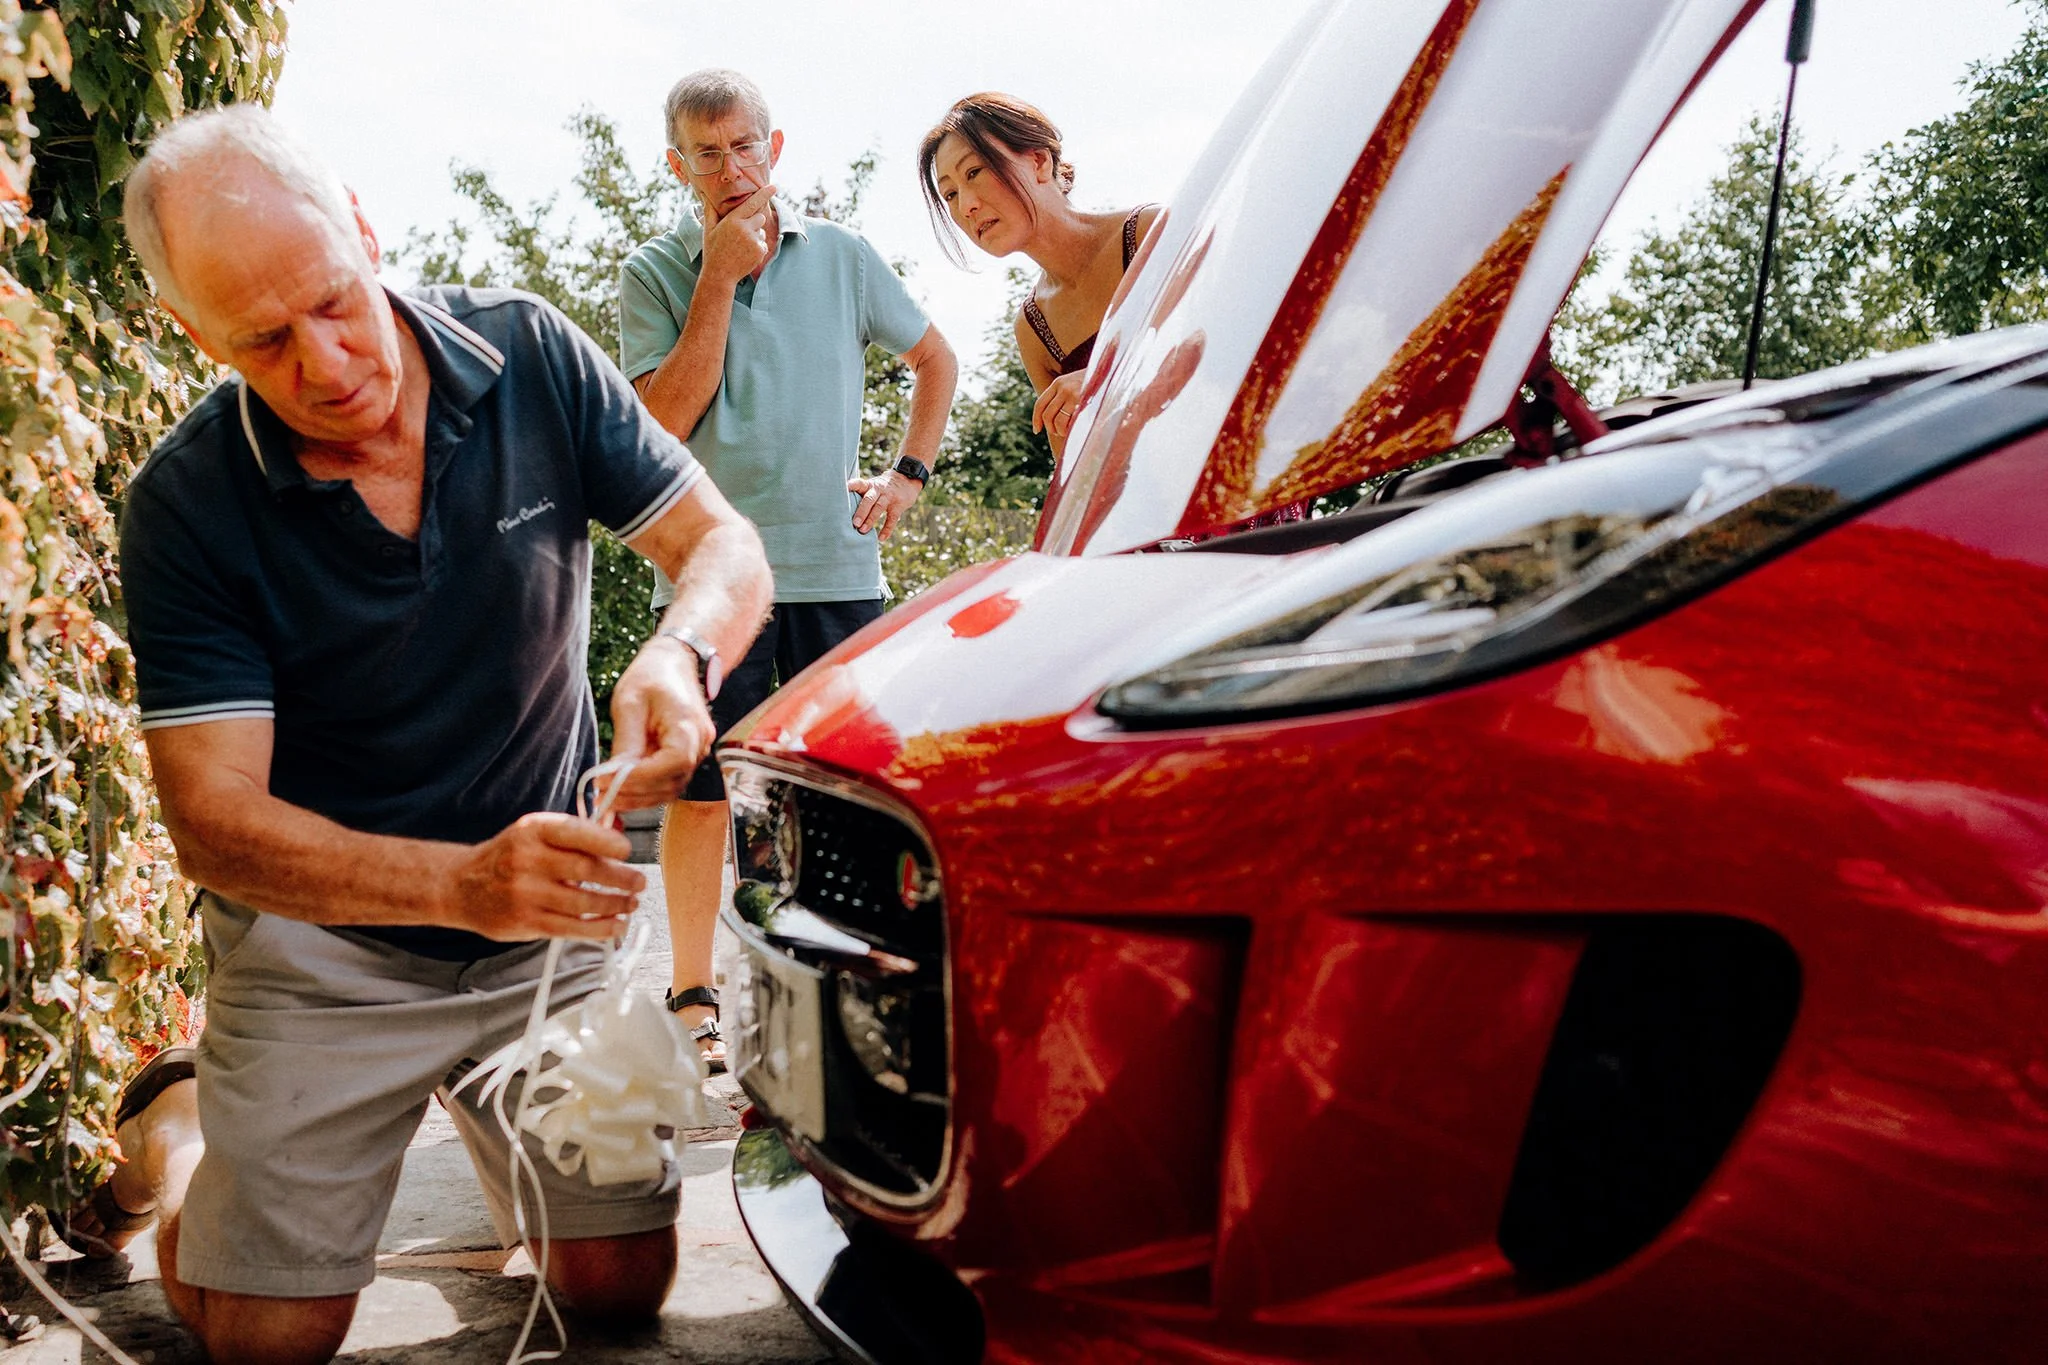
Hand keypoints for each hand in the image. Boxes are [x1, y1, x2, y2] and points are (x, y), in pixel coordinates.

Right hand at [448, 812, 643, 941]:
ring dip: (615, 905)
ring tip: (632, 903)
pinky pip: (571, 929)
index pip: (576, 833)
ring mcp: (525, 894)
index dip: (606, 842)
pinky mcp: (526, 923)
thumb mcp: (533, 832)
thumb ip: (571, 836)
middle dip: (620, 878)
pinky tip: (616, 925)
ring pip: (582, 903)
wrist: (461, 886)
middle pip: (585, 870)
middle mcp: (527, 861)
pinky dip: (600, 929)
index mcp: (533, 831)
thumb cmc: (509, 856)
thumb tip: (619, 844)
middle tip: (640, 882)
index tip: (627, 851)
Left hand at [607, 636, 717, 806]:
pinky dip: (645, 791)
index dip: (641, 778)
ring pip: (670, 788)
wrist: (674, 664)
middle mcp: (700, 743)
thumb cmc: (651, 677)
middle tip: (600, 797)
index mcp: (688, 725)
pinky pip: (668, 782)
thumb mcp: (630, 703)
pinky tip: (621, 790)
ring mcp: (697, 753)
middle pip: (672, 782)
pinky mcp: (687, 758)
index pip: (673, 763)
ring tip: (606, 797)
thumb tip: (614, 776)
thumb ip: (626, 742)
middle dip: (635, 794)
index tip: (608, 782)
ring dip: (639, 798)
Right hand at [702, 184, 776, 286]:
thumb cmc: (712, 251)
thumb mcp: (708, 230)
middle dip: (754, 222)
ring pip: (761, 231)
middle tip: (740, 235)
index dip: (764, 194)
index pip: (752, 203)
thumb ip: (710, 211)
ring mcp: (753, 240)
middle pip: (760, 217)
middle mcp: (744, 228)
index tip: (774, 187)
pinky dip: (757, 248)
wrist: (719, 275)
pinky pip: (763, 243)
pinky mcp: (760, 251)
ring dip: (755, 236)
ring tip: (740, 247)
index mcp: (732, 220)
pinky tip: (745, 254)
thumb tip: (704, 196)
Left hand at [846, 468, 922, 540]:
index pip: (859, 483)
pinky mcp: (899, 506)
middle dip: (861, 511)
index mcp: (870, 484)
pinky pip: (892, 519)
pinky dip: (887, 529)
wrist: (906, 479)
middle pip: (869, 499)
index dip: (852, 485)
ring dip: (870, 520)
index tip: (844, 488)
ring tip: (862, 531)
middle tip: (854, 523)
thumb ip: (861, 495)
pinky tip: (881, 538)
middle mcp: (879, 489)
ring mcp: (889, 497)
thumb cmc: (882, 486)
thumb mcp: (872, 485)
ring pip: (879, 508)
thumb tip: (842, 509)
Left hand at [1031, 371, 1088, 443]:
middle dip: (1051, 428)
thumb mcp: (1075, 384)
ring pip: (1057, 422)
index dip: (1036, 419)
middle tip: (1059, 432)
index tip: (1037, 430)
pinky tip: (1076, 429)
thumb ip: (1063, 396)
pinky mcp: (1083, 402)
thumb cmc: (1095, 383)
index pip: (1040, 404)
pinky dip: (1070, 430)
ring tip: (1069, 431)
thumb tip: (1052, 418)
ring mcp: (1073, 395)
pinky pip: (1070, 423)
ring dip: (1061, 431)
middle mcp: (1063, 388)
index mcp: (1058, 383)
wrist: (1112, 372)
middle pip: (1047, 415)